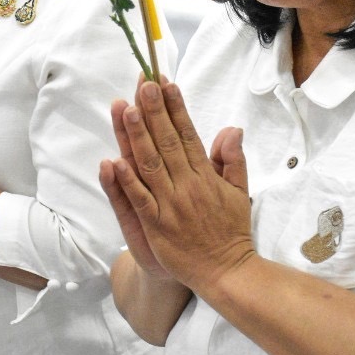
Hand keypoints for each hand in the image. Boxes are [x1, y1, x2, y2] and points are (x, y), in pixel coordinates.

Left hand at [103, 79, 253, 294]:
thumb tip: (232, 129)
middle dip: (154, 111)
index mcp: (206, 175)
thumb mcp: (239, 191)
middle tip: (144, 82)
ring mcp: (171, 205)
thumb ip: (233, 160)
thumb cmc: (231, 230)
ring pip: (150, 165)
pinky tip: (115, 160)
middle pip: (166, 142)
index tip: (167, 83)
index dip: (176, 107)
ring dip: (136, 136)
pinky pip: (140, 200)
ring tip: (126, 108)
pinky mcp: (157, 226)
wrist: (225, 272)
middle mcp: (188, 185)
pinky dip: (127, 181)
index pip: (188, 134)